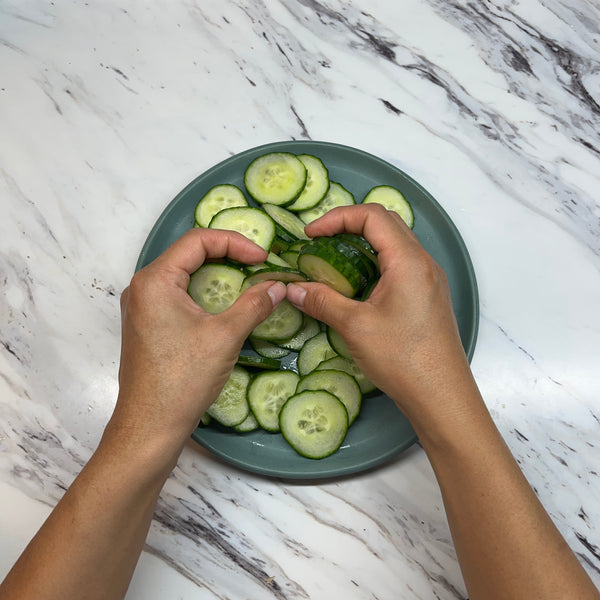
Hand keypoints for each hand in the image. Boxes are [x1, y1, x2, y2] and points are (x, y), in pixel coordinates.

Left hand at [113, 228, 285, 448]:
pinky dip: (204, 293)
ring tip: (247, 283)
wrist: (149, 427)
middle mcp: (143, 287)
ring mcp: (142, 307)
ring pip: (184, 275)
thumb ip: (254, 304)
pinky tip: (225, 306)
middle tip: (259, 266)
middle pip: (189, 254)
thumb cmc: (183, 379)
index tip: (263, 258)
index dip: (235, 242)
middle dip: (227, 255)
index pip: (198, 240)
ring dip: (217, 275)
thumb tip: (279, 286)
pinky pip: (177, 296)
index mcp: (155, 280)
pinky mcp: (147, 326)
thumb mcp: (225, 336)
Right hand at [286, 204, 473, 424]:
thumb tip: (292, 289)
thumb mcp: (355, 327)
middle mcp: (423, 262)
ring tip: (334, 259)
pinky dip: (374, 262)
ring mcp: (429, 279)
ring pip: (394, 243)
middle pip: (385, 223)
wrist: (441, 396)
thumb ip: (322, 301)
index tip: (310, 235)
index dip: (337, 217)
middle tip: (320, 241)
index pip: (372, 216)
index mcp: (408, 260)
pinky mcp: (428, 296)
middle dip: (349, 224)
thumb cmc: (402, 359)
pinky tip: (356, 284)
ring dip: (363, 243)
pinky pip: (400, 264)